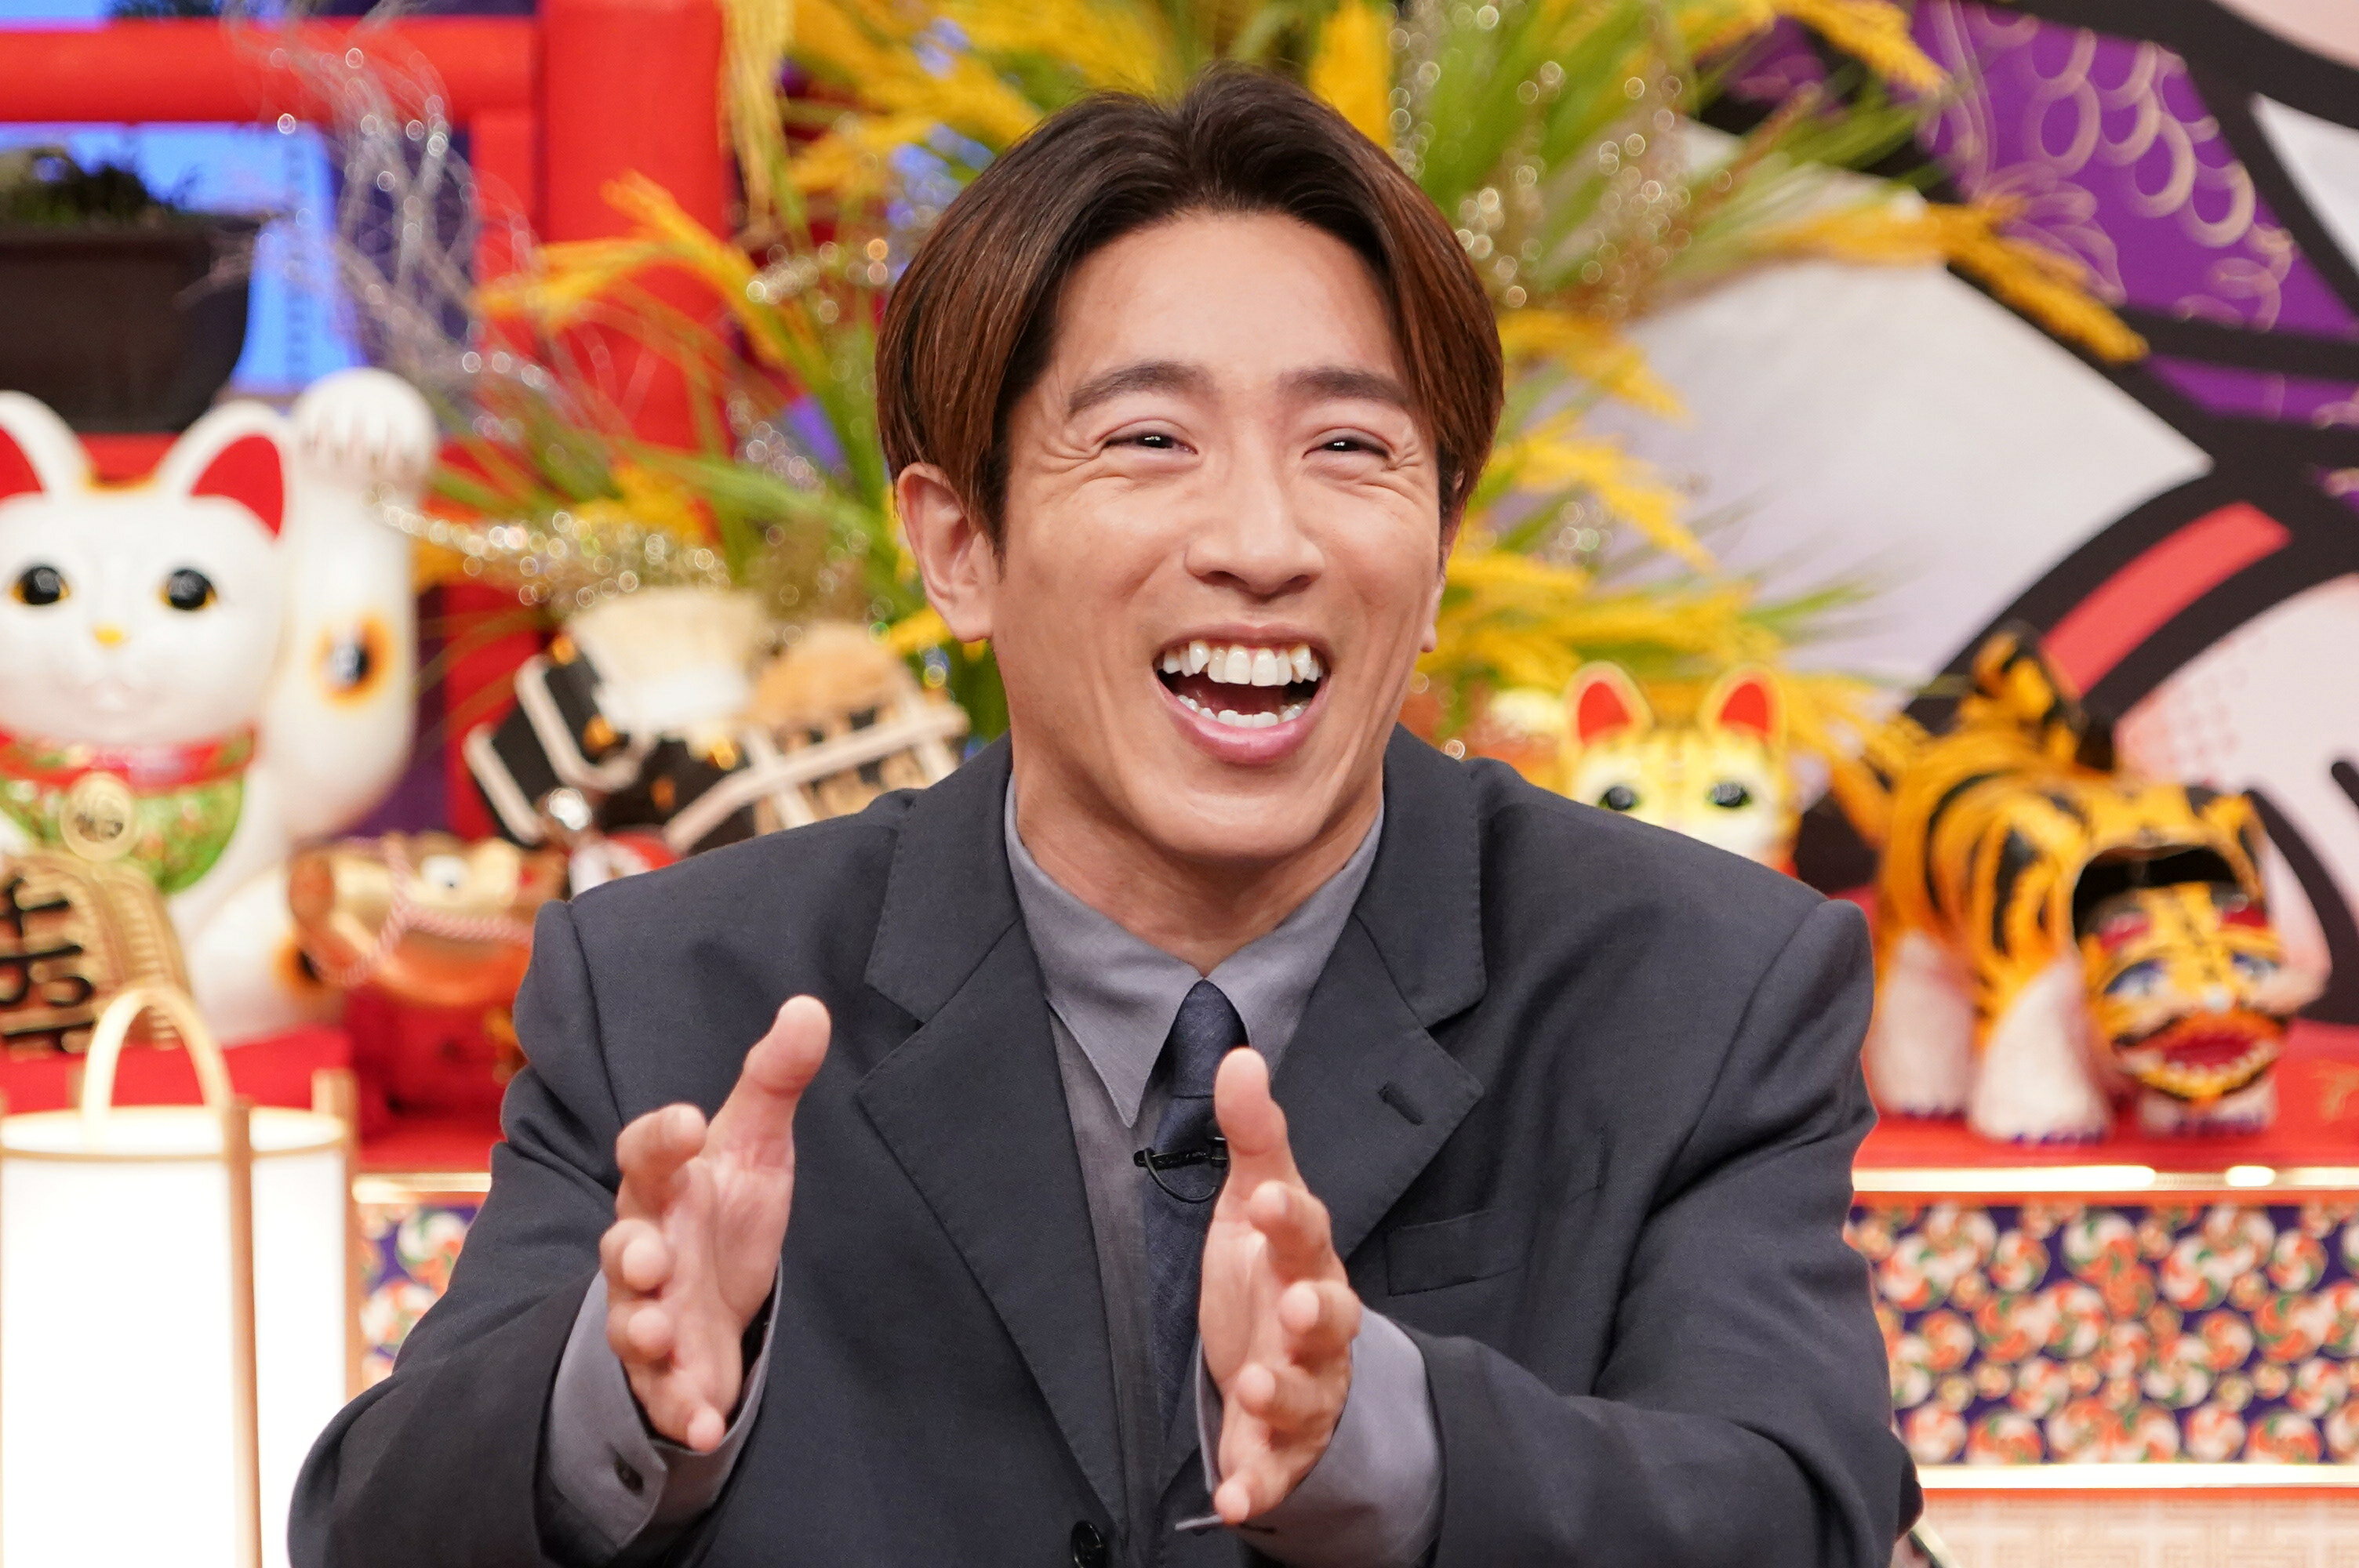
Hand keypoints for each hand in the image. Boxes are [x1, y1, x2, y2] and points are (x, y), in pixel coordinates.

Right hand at [598, 996, 829, 1450]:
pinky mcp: (668, 1370)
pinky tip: (705, 1426)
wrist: (713, 1285)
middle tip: (651, 1256)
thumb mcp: (755, 1138)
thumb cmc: (723, 1200)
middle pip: (623, 1245)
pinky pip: (664, 1393)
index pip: (648, 1150)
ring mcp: (651, 1310)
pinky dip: (681, 1410)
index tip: (692, 1120)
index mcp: (665, 1181)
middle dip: (632, 1253)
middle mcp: (646, 1244)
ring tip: (659, 1335)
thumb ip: (775, 1077)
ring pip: (631, 1321)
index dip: (663, 1134)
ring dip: (641, 1330)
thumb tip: (811, 1006)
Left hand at [1199, 1047, 1360, 1523]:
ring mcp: (1305, 1388)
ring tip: (1257, 1387)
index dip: (1288, 1220)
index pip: (1304, 1233)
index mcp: (1306, 1259)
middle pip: (1331, 1318)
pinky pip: (1275, 1471)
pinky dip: (1256, 1486)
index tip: (1265, 1202)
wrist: (1287, 1356)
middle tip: (1297, 1309)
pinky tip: (1231, 1502)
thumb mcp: (1257, 1199)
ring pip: (1307, 1393)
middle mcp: (1316, 1325)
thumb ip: (1252, 1135)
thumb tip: (1240, 1057)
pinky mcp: (1281, 1447)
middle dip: (1317, 1314)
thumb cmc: (1270, 1269)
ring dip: (1285, 1393)